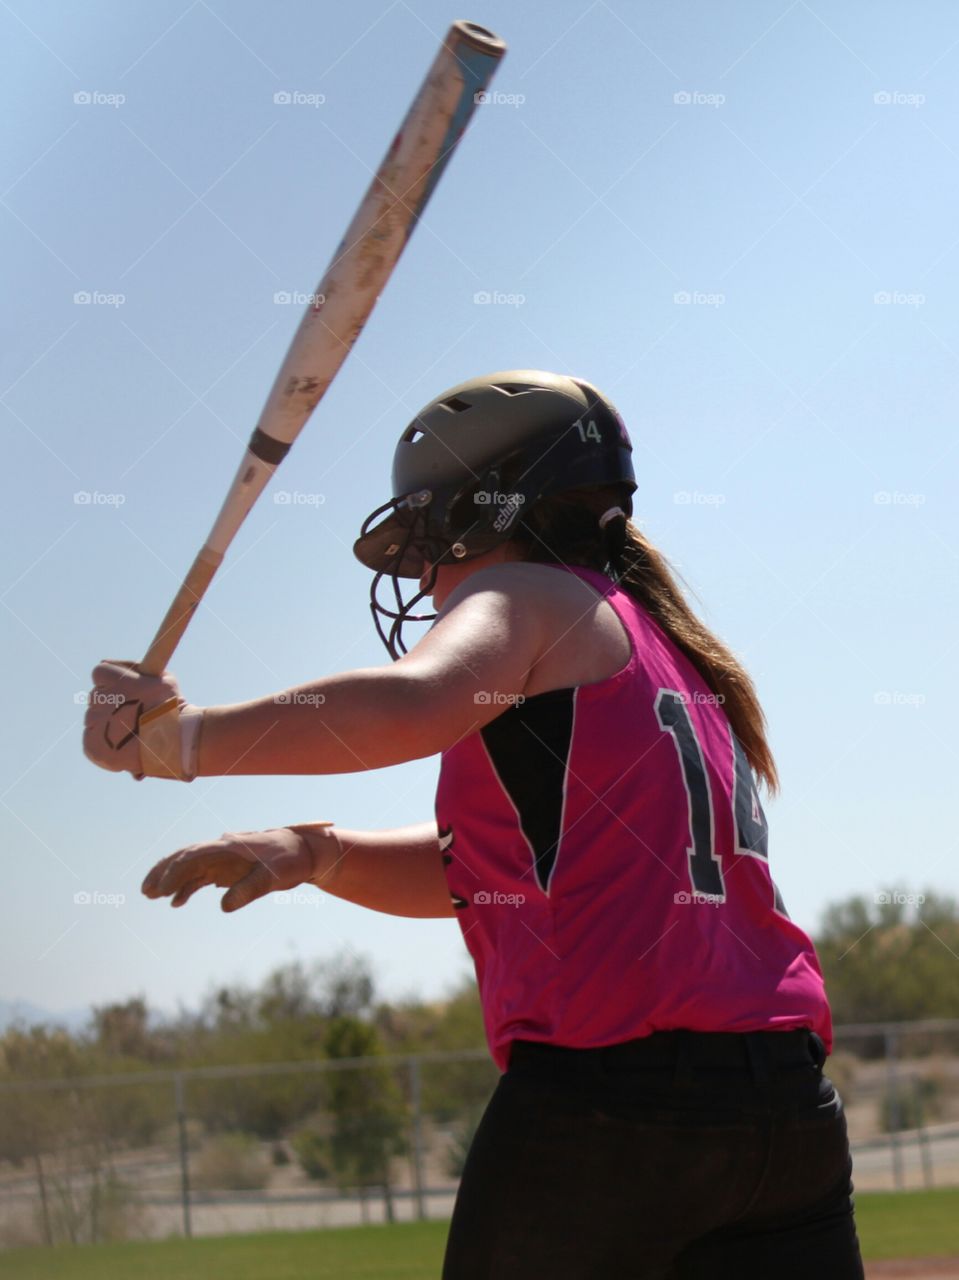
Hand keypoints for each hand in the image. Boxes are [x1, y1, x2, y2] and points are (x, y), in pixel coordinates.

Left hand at [83, 660, 201, 779]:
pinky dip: (104, 744)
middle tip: (131, 714)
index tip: (124, 692)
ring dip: (107, 723)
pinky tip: (123, 746)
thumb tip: (106, 662)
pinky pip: (92, 740)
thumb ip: (134, 668)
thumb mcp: (162, 678)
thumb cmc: (172, 708)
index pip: (100, 673)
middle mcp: (101, 699)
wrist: (175, 743)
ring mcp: (95, 723)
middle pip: (96, 697)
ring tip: (131, 733)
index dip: (112, 682)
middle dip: (110, 703)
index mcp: (115, 679)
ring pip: (94, 719)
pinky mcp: (92, 746)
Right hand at [141, 826, 331, 911]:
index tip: (164, 889)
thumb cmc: (290, 861)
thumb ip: (249, 889)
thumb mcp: (273, 877)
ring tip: (150, 895)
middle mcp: (222, 849)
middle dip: (164, 871)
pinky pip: (201, 876)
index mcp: (230, 847)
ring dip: (171, 879)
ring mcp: (223, 858)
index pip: (196, 855)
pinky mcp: (227, 868)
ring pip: (190, 866)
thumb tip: (223, 906)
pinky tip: (176, 902)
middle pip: (185, 856)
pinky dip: (187, 887)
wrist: (304, 852)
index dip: (177, 870)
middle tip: (145, 890)